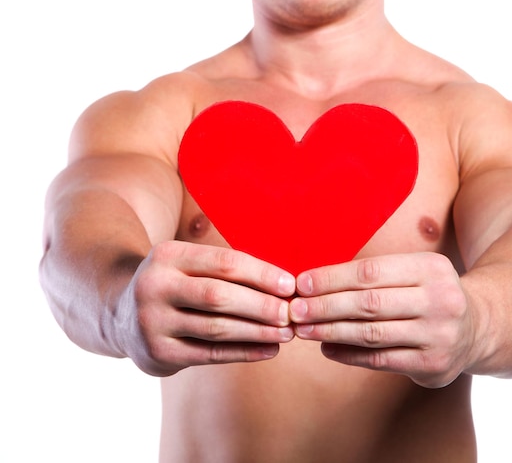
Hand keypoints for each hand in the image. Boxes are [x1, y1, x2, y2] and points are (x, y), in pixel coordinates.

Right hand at [114, 241, 295, 375]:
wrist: (121, 313)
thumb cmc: (175, 284)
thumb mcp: (188, 264)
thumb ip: (226, 271)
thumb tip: (285, 286)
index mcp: (168, 255)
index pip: (224, 262)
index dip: (261, 274)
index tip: (290, 285)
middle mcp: (155, 286)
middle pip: (219, 296)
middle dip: (262, 306)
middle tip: (292, 314)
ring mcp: (152, 321)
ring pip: (216, 328)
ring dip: (257, 332)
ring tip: (287, 334)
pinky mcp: (157, 353)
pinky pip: (209, 354)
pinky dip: (243, 352)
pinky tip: (268, 350)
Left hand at [289, 253, 474, 387]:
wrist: (478, 327)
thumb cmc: (428, 294)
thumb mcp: (413, 272)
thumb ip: (375, 276)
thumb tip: (315, 283)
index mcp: (430, 268)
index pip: (370, 272)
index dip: (332, 279)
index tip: (301, 284)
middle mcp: (439, 299)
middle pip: (369, 303)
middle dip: (325, 306)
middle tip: (295, 310)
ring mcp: (439, 335)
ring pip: (372, 333)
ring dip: (331, 332)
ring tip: (304, 330)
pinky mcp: (433, 365)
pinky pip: (381, 360)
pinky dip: (349, 355)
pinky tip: (327, 349)